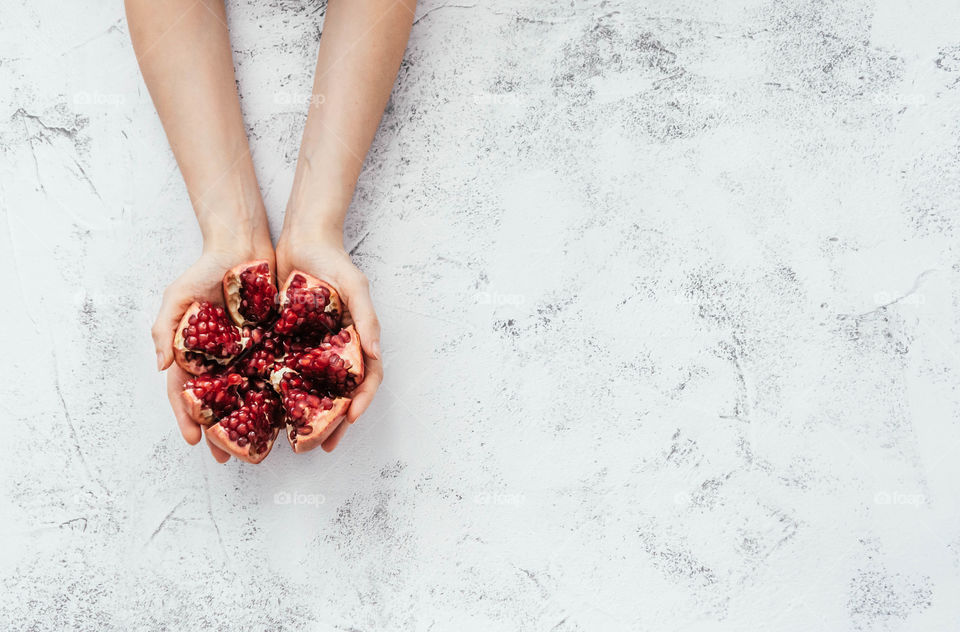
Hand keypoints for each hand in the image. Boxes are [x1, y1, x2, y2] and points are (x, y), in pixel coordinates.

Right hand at [152, 246, 274, 462]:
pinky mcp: (274, 343)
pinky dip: (279, 393)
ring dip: (252, 422)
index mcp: (195, 354)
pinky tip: (288, 414)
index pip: (187, 394)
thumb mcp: (178, 296)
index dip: (188, 418)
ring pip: (249, 394)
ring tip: (261, 447)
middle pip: (219, 403)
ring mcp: (249, 353)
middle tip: (229, 459)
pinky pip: (276, 372)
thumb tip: (161, 368)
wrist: (243, 245)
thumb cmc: (206, 269)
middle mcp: (222, 359)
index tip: (194, 441)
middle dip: (222, 433)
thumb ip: (165, 330)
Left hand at [276, 232, 382, 451]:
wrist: (300, 239)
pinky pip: (284, 374)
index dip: (360, 402)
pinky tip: (267, 412)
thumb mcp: (355, 285)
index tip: (348, 420)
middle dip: (333, 424)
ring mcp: (311, 350)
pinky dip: (279, 395)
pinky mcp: (285, 344)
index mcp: (356, 341)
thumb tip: (376, 351)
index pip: (366, 379)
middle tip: (320, 448)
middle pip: (339, 395)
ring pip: (312, 393)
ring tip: (295, 443)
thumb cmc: (332, 260)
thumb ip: (367, 316)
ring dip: (307, 419)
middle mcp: (336, 351)